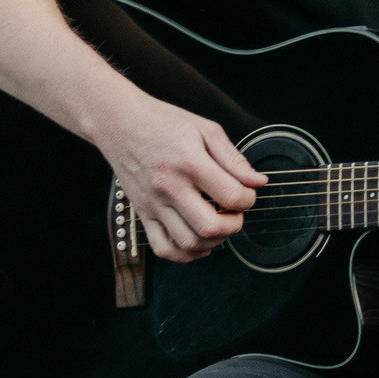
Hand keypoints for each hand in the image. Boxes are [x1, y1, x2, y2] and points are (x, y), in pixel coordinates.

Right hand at [103, 95, 265, 263]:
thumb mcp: (206, 129)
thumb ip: (234, 158)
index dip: (249, 199)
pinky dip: (185, 254)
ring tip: (218, 224)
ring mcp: (153, 204)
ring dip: (213, 241)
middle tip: (235, 213)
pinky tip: (198, 241)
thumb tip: (258, 182)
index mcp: (190, 163)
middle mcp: (170, 187)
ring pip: (189, 243)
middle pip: (210, 227)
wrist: (120, 123)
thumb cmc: (163, 123)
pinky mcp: (142, 214)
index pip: (232, 196)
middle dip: (234, 225)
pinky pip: (163, 249)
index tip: (247, 193)